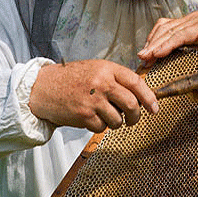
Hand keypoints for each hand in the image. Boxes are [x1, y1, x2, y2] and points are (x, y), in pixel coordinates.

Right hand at [28, 59, 158, 132]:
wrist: (43, 87)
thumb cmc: (72, 79)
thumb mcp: (96, 70)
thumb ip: (117, 79)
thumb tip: (142, 95)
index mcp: (107, 69)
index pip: (136, 83)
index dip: (149, 97)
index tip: (154, 108)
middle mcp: (102, 83)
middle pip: (131, 104)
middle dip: (136, 116)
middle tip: (134, 119)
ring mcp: (93, 100)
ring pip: (118, 120)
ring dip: (116, 122)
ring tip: (105, 115)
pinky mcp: (84, 115)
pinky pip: (102, 127)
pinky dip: (100, 126)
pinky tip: (90, 117)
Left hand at [137, 11, 197, 65]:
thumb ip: (187, 54)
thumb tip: (169, 67)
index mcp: (193, 23)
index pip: (166, 27)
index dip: (153, 40)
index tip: (144, 56)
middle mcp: (194, 19)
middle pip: (164, 27)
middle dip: (150, 43)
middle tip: (141, 58)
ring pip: (169, 31)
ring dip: (155, 44)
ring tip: (145, 57)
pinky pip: (180, 36)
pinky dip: (166, 44)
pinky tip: (157, 54)